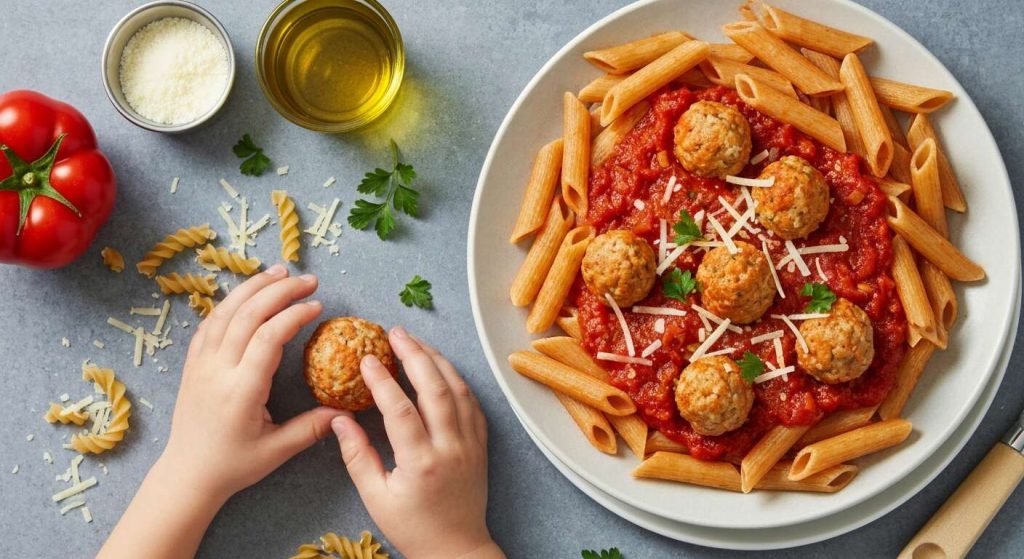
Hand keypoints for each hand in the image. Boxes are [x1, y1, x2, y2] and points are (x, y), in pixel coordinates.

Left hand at [162, 264, 341, 500]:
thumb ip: (310, 428)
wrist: (187, 474)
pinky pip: (209, 323)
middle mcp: (217, 371)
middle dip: (279, 291)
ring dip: (253, 287)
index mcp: (240, 391)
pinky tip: (248, 293)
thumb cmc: (233, 465)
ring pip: (224, 312)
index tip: (317, 306)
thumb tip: (346, 411)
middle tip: (308, 280)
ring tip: (280, 271)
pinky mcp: (192, 364)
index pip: (267, 338)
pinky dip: (230, 302)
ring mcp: (200, 364)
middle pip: (247, 315)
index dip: (293, 315)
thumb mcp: (276, 451)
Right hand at [333, 327, 503, 558]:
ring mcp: (471, 444)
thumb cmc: (413, 527)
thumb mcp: (376, 497)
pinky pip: (472, 402)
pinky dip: (456, 379)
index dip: (382, 380)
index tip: (367, 358)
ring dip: (437, 360)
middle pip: (435, 389)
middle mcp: (451, 448)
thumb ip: (357, 455)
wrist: (456, 548)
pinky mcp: (481, 444)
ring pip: (458, 389)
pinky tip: (440, 367)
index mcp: (421, 463)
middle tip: (395, 333)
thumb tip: (338, 418)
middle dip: (415, 355)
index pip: (400, 410)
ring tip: (415, 342)